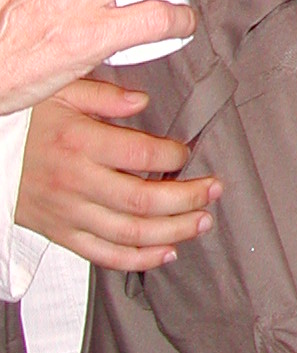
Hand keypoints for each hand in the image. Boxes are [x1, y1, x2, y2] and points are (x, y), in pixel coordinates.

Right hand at [16, 78, 220, 270]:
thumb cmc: (25, 122)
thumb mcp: (60, 93)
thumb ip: (104, 95)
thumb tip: (142, 101)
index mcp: (79, 143)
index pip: (139, 155)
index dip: (173, 157)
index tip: (190, 153)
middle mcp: (76, 182)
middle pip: (142, 200)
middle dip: (187, 197)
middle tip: (215, 190)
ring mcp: (68, 212)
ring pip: (129, 233)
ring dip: (173, 231)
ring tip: (202, 221)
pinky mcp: (60, 233)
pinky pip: (103, 254)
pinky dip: (138, 259)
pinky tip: (166, 253)